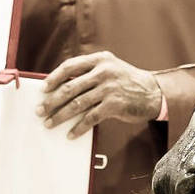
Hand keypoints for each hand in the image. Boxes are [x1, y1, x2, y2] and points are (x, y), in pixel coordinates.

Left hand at [38, 50, 162, 138]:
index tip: (43, 88)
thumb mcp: (110, 68)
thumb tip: (61, 87)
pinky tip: (71, 134)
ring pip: (76, 104)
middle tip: (40, 110)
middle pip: (69, 87)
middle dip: (51, 101)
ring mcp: (109, 88)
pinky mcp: (114, 105)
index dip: (54, 77)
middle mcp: (103, 72)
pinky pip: (90, 118)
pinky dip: (78, 128)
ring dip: (60, 116)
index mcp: (100, 59)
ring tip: (49, 123)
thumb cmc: (127, 82)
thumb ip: (90, 73)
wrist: (154, 93)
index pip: (70, 66)